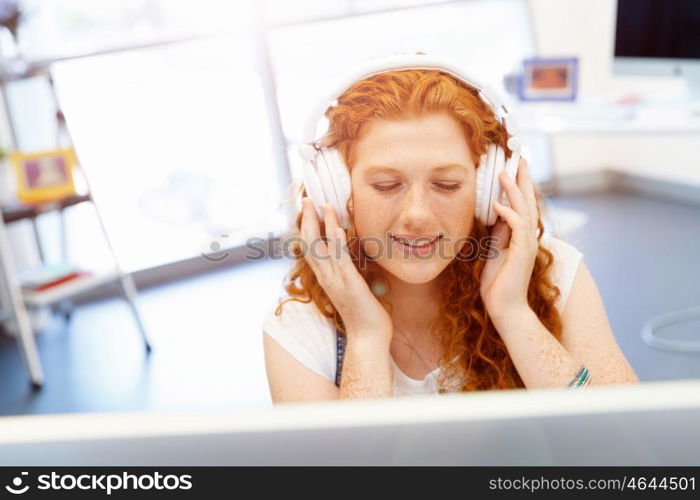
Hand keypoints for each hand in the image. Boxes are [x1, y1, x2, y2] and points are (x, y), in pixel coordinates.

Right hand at [300, 198, 392, 343]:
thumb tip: (351, 262)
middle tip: (306, 199)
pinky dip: (337, 240)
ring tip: (321, 203)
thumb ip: (349, 275)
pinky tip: (337, 225)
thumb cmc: (364, 316)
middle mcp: (326, 278)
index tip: (307, 211)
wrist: (368, 339)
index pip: (310, 250)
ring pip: (321, 247)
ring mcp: (335, 281)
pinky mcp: (349, 283)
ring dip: (321, 223)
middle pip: (309, 244)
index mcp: (326, 279)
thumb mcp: (353, 290)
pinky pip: (340, 257)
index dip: (306, 229)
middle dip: (307, 220)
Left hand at [479, 159, 538, 325]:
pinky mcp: (522, 253)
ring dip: (514, 191)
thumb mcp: (493, 252)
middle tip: (519, 158)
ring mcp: (527, 245)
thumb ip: (497, 234)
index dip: (519, 186)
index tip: (514, 167)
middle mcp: (527, 238)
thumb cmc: (497, 284)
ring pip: (524, 210)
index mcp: (520, 237)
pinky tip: (499, 205)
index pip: (522, 205)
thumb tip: (496, 215)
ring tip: (505, 174)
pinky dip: (509, 214)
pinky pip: (517, 228)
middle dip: (523, 179)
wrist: (505, 308)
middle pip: (528, 202)